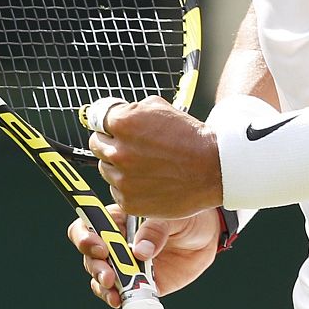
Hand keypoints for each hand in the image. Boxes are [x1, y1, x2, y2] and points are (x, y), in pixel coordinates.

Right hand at [67, 205, 221, 307]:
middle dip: (94, 264)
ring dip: (102, 284)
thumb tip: (140, 251)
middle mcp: (117, 241)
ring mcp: (126, 263)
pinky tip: (120, 298)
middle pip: (90, 253)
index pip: (90, 223)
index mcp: (119, 218)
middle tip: (108, 273)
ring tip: (114, 288)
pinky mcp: (138, 282)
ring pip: (100, 275)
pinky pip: (119, 291)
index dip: (86, 235)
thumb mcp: (172, 214)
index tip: (99, 246)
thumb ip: (155, 229)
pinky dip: (116, 296)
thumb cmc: (186, 215)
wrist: (206, 235)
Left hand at [89, 95, 222, 218]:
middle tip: (133, 146)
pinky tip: (150, 180)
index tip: (115, 127)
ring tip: (146, 164)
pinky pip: (117, 190)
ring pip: (106, 169)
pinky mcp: (129, 201)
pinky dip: (129, 186)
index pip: (97, 120)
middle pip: (97, 145)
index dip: (109, 123)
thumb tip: (109, 115)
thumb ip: (129, 110)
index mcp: (122, 123)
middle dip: (111, 143)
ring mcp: (122, 179)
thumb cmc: (187, 136)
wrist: (211, 168)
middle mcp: (118, 152)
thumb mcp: (158, 107)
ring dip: (119, 165)